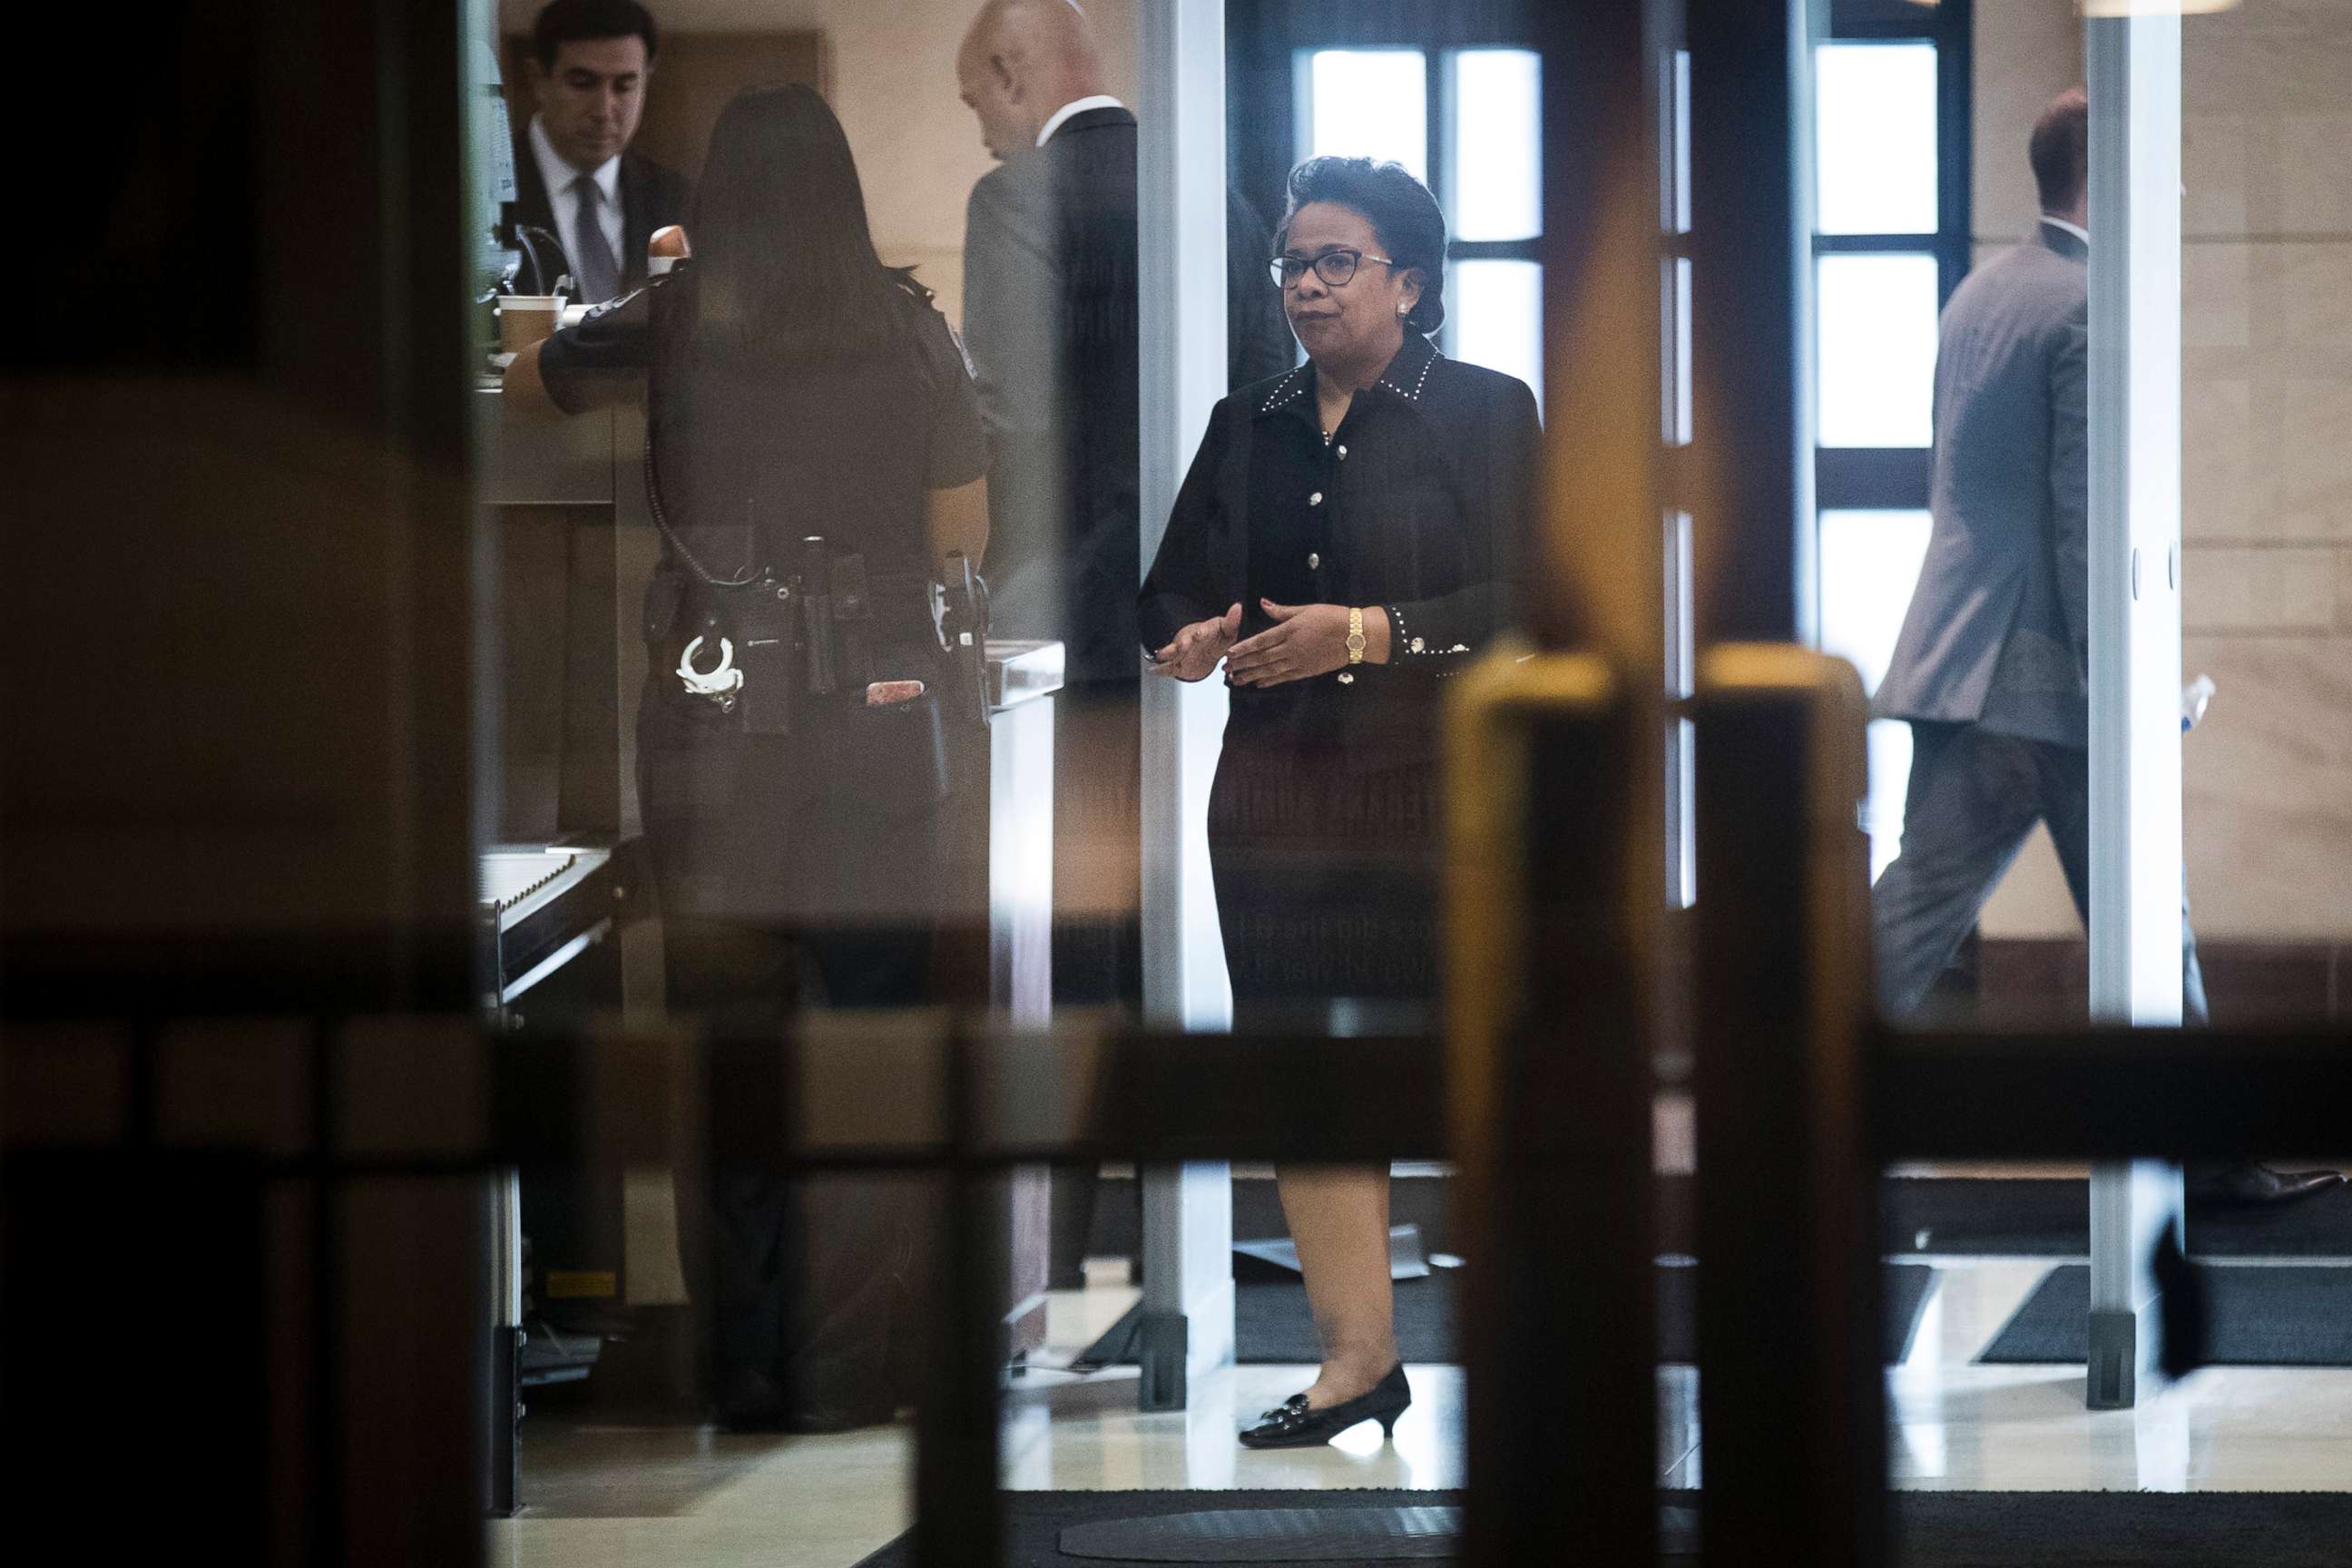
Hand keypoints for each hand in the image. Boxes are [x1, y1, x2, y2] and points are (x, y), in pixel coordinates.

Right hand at [1148, 602, 1242, 681]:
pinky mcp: (1177, 664)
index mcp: (1204, 633)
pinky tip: (1152, 671)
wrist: (1205, 648)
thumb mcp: (1227, 631)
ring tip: (1161, 656)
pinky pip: (1167, 668)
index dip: (1202, 633)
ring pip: (1174, 653)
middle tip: (1182, 646)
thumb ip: (1232, 621)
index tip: (1200, 633)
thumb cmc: (1217, 638)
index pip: (1204, 631)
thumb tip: (1238, 606)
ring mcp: (1181, 652)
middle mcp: (1190, 641)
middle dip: (1183, 645)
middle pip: (1185, 642)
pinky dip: (1160, 670)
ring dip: (1168, 654)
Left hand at [1224, 600, 1384, 687]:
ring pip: (1270, 671)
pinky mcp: (1306, 671)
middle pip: (1261, 658)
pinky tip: (1258, 683)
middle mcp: (1291, 648)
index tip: (1230, 653)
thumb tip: (1263, 603)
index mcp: (1290, 630)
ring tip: (1236, 680)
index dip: (1244, 648)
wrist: (1355, 635)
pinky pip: (1284, 678)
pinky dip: (1270, 681)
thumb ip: (1282, 610)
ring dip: (1251, 675)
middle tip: (1226, 669)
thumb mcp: (1306, 609)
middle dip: (1242, 664)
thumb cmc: (1332, 617)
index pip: (1261, 641)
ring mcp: (1299, 662)